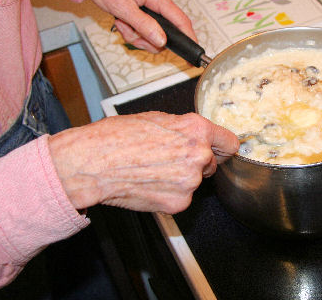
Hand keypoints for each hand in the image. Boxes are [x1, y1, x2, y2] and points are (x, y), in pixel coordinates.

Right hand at [48, 112, 238, 213]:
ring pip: (193, 182)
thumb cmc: (116, 137)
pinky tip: (148, 184)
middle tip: (167, 159)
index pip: (229, 143)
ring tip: (151, 170)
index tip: (220, 151)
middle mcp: (199, 156)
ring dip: (180, 179)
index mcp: (196, 130)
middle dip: (195, 162)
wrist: (92, 163)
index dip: (222, 147)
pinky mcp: (178, 203)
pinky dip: (168, 194)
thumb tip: (195, 136)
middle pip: (210, 164)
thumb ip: (184, 129)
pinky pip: (180, 198)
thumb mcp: (156, 119)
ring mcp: (190, 182)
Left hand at [55, 0, 195, 52]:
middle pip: (164, 31)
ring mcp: (150, 2)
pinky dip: (132, 28)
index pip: (181, 20)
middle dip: (146, 39)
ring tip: (122, 23)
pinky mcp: (143, 6)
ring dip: (136, 33)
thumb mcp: (122, 7)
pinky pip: (144, 25)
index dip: (189, 38)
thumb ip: (144, 25)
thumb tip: (161, 40)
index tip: (192, 54)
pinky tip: (121, 20)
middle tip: (130, 33)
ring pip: (152, 31)